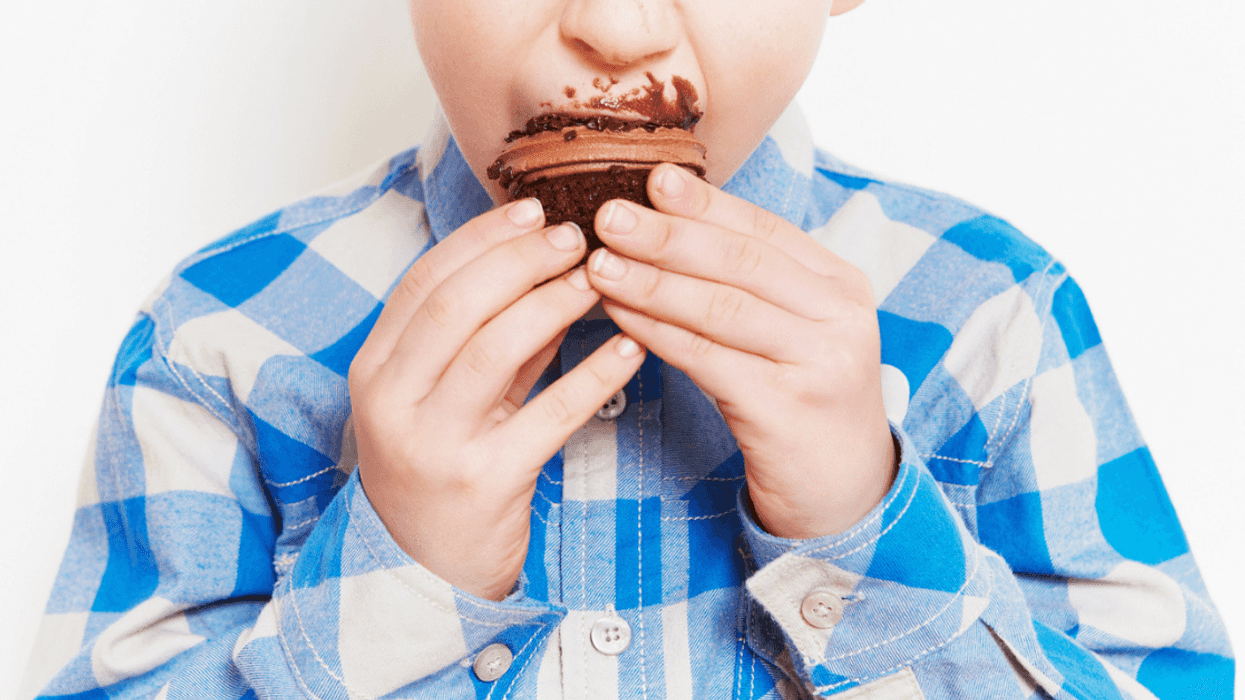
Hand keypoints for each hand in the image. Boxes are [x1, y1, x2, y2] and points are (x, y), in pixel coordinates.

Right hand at [349, 199, 646, 600]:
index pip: (426, 280)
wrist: (424, 567)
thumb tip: (546, 264)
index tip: (532, 209)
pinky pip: (549, 413)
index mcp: (375, 368)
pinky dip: (595, 373)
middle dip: (522, 258)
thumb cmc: (440, 465)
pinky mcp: (485, 481)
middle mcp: (393, 401)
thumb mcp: (448, 395)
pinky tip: (631, 346)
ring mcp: (434, 443)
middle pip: (458, 303)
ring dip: (555, 302)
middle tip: (576, 236)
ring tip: (600, 278)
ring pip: (496, 347)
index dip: (482, 238)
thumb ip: (486, 335)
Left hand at [586, 164, 894, 538]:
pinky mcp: (786, 408)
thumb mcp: (794, 330)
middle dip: (668, 235)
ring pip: (720, 307)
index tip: (652, 178)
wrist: (845, 490)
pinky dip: (658, 332)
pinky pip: (707, 359)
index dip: (706, 204)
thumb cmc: (803, 399)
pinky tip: (621, 315)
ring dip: (651, 282)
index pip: (764, 229)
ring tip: (599, 263)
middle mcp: (839, 316)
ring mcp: (818, 362)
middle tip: (610, 214)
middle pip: (740, 262)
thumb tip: (668, 223)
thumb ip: (751, 283)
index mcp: (840, 284)